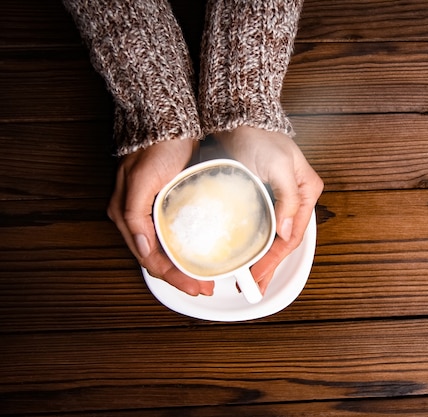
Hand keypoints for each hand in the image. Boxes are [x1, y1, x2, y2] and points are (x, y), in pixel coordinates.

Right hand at [107, 139, 215, 295]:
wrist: (170, 121)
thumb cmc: (157, 146)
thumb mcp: (143, 180)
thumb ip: (135, 215)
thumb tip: (143, 248)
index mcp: (126, 215)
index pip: (149, 258)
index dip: (173, 277)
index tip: (196, 285)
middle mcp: (135, 218)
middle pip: (156, 258)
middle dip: (179, 276)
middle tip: (204, 286)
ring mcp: (149, 212)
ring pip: (164, 250)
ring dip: (182, 265)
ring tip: (204, 275)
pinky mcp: (163, 203)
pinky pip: (171, 234)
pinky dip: (183, 248)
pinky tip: (199, 251)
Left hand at [215, 126, 323, 292]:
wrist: (238, 118)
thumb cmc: (260, 137)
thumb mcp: (278, 167)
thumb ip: (286, 200)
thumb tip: (286, 233)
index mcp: (306, 192)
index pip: (292, 235)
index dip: (275, 259)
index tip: (257, 275)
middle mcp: (295, 199)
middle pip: (284, 241)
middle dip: (269, 265)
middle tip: (253, 286)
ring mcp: (278, 199)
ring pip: (273, 237)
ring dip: (261, 258)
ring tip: (248, 278)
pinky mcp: (261, 196)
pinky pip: (261, 226)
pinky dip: (254, 243)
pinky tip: (245, 254)